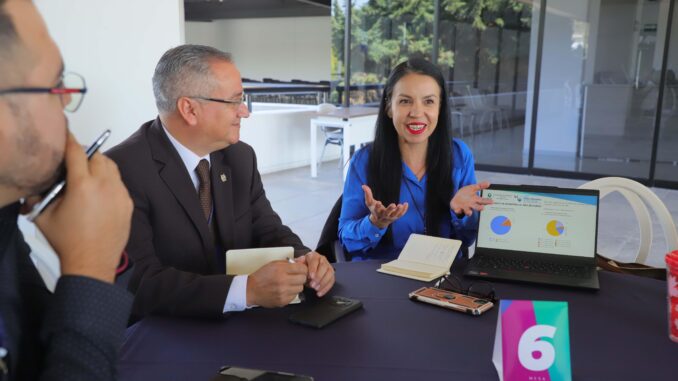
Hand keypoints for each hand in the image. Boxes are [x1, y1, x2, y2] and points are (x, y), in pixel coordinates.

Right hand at [34, 133, 132, 283]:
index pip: (77, 152)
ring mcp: (120, 194)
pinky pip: (120, 184)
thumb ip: (39, 195)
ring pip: (112, 168)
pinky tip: (99, 194)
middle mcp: (105, 185)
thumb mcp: (43, 216)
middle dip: (86, 155)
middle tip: (75, 163)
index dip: (70, 141)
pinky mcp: (128, 204)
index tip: (66, 135)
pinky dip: (110, 182)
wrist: (92, 262)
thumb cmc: (67, 241)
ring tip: (88, 177)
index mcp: (83, 185)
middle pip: (98, 156)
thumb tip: (38, 184)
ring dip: (100, 167)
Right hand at [246, 259, 307, 307]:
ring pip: (300, 288)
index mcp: (281, 270)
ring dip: (296, 285)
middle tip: (295, 276)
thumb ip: (287, 263)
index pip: (302, 268)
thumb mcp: (273, 264)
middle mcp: (283, 281)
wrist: (251, 290)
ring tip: (289, 284)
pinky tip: (285, 290)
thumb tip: (300, 264)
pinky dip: (291, 293)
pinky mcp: (283, 301)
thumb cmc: (261, 276)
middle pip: (303, 278)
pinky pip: (295, 296)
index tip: (301, 269)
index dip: (303, 268)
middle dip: (301, 276)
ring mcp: (283, 292)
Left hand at [297, 251, 334, 296]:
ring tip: (316, 289)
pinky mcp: (331, 274)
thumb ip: (298, 264)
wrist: (308, 271)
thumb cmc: (303, 267)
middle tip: (312, 285)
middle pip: (324, 267)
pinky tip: (320, 293)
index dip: (313, 269)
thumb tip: (298, 264)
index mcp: (313, 256)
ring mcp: (328, 266)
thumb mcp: (299, 264)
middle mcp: (322, 259)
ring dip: (323, 283)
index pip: (315, 260)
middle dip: (318, 277)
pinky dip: (326, 288)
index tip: (310, 277)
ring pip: (329, 273)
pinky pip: (331, 281)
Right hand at [362, 185, 407, 228]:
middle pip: (387, 213)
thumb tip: (363, 185)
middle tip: (393, 205)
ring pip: (395, 215)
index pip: (376, 209)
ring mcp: (391, 217)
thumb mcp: (370, 203)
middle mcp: (384, 215)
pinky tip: (406, 204)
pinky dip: (404, 210)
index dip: (377, 206)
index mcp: (377, 212)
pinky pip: (401, 214)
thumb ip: (367, 194)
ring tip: (400, 205)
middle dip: (390, 209)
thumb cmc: (374, 210)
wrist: (379, 221)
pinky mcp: (396, 217)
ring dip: (398, 210)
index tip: (378, 202)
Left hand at [449, 181, 492, 216]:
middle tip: (483, 208)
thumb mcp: (472, 188)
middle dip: (479, 208)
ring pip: (468, 212)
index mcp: (475, 199)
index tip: (492, 201)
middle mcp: (471, 205)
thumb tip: (488, 183)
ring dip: (469, 212)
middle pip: (476, 207)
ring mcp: (464, 207)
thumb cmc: (466, 194)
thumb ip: (480, 186)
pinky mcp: (458, 209)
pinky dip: (458, 210)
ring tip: (470, 212)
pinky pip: (458, 211)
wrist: (456, 198)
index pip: (482, 200)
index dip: (487, 201)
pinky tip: (459, 209)